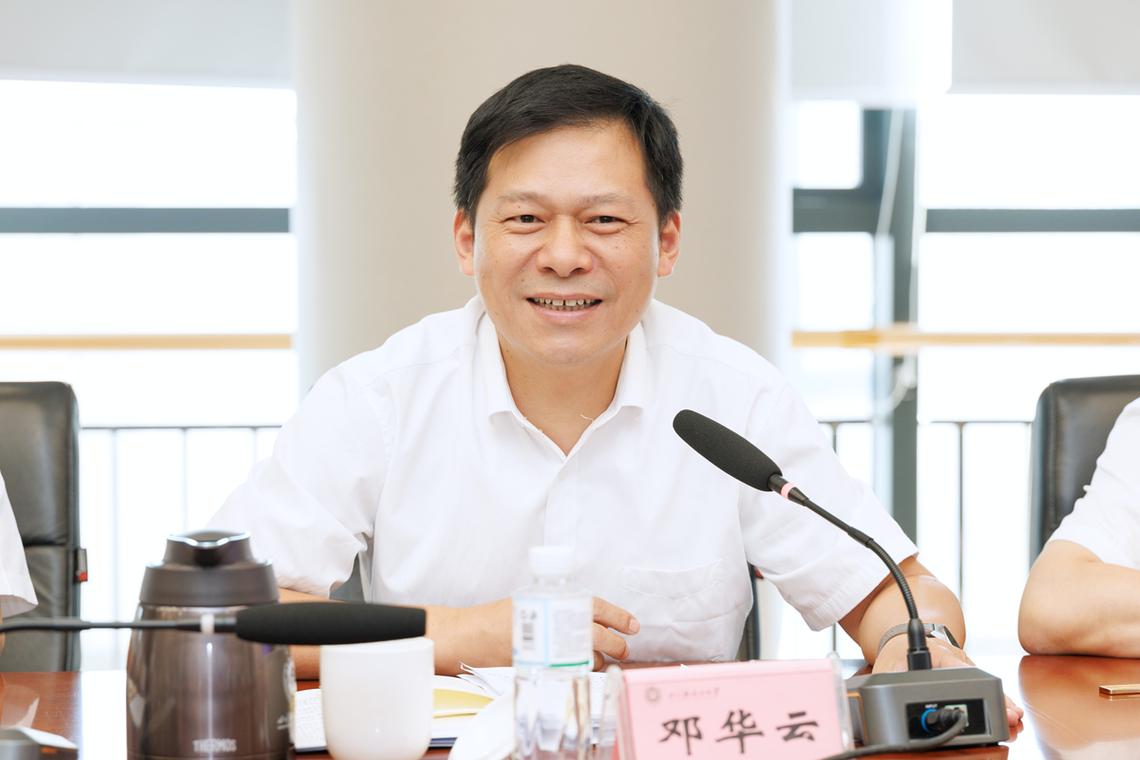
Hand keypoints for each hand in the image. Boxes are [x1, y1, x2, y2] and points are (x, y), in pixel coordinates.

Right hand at [426, 596, 638, 674]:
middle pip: (598, 635)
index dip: (619, 616)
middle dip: (616, 643)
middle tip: (624, 646)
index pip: (597, 607)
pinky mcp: (543, 666)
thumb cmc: (498, 617)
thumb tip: (585, 615)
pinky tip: (581, 667)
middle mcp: (555, 623)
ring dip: (600, 658)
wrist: (473, 635)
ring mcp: (550, 647)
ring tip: (603, 658)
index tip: (632, 624)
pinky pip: (572, 669)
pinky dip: (581, 669)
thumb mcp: (531, 600)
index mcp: (555, 602)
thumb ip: (558, 607)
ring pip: (588, 656)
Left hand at [874, 636, 1024, 726]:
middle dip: (997, 697)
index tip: (988, 691)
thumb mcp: (886, 667)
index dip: (974, 681)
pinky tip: (1006, 712)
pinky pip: (984, 686)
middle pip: (979, 678)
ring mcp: (964, 665)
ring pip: (985, 683)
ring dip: (1000, 700)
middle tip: (1012, 714)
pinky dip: (996, 699)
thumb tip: (887, 693)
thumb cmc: (897, 653)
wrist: (903, 640)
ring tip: (1014, 716)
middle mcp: (955, 657)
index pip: (957, 666)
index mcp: (937, 653)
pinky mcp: (967, 673)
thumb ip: (887, 680)